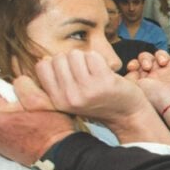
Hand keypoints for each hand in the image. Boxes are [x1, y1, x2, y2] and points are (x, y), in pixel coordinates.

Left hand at [0, 88, 74, 165]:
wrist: (58, 154)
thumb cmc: (52, 129)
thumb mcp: (42, 100)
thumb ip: (23, 85)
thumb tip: (14, 81)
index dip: (7, 88)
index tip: (20, 95)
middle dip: (6, 102)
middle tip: (26, 109)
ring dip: (7, 114)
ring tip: (25, 120)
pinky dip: (7, 126)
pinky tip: (21, 129)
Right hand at [33, 48, 150, 125]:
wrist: (128, 115)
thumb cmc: (98, 101)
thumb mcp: (71, 97)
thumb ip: (56, 81)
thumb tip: (44, 59)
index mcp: (57, 101)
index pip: (42, 66)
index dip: (56, 63)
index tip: (70, 72)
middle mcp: (68, 97)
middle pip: (58, 57)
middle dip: (72, 60)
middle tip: (86, 74)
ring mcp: (86, 90)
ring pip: (74, 54)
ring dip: (86, 59)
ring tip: (95, 74)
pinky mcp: (103, 82)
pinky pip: (92, 55)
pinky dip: (99, 59)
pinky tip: (105, 73)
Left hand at [128, 49, 169, 112]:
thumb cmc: (155, 97)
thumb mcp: (134, 86)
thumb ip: (129, 78)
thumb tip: (131, 70)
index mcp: (147, 81)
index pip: (138, 66)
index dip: (134, 63)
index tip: (132, 67)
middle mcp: (159, 76)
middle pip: (149, 58)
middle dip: (145, 58)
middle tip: (147, 67)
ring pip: (163, 55)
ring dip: (160, 55)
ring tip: (162, 63)